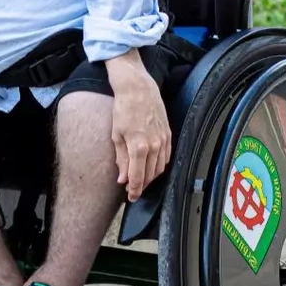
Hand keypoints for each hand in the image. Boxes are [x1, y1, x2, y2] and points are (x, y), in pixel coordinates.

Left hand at [108, 62, 171, 201]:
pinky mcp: (168, 134)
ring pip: (160, 168)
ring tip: (141, 179)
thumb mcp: (116, 135)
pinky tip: (152, 166)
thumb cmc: (123, 109)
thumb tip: (122, 179)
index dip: (135, 190)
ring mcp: (163, 140)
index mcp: (138, 147)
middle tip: (133, 190)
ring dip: (151, 177)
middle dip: (142, 185)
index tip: (131, 197)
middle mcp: (154, 145)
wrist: (137, 88)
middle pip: (150, 175)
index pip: (138, 177)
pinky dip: (160, 165)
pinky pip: (166, 156)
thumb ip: (121, 159)